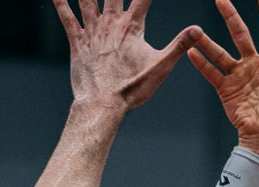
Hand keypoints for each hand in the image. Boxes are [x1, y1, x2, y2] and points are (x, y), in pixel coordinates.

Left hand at [52, 0, 196, 116]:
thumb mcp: (160, 67)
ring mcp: (93, 31)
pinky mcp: (77, 42)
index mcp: (132, 27)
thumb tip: (198, 30)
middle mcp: (111, 23)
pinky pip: (67, 17)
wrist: (103, 104)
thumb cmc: (132, 88)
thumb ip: (178, 45)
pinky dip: (60, 3)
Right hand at [188, 0, 258, 163]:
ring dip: (208, 41)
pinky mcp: (226, 89)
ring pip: (221, 52)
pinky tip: (191, 52)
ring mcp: (239, 75)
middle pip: (241, 34)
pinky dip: (202, 64)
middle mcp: (254, 64)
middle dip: (230, 16)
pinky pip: (212, 73)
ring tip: (196, 30)